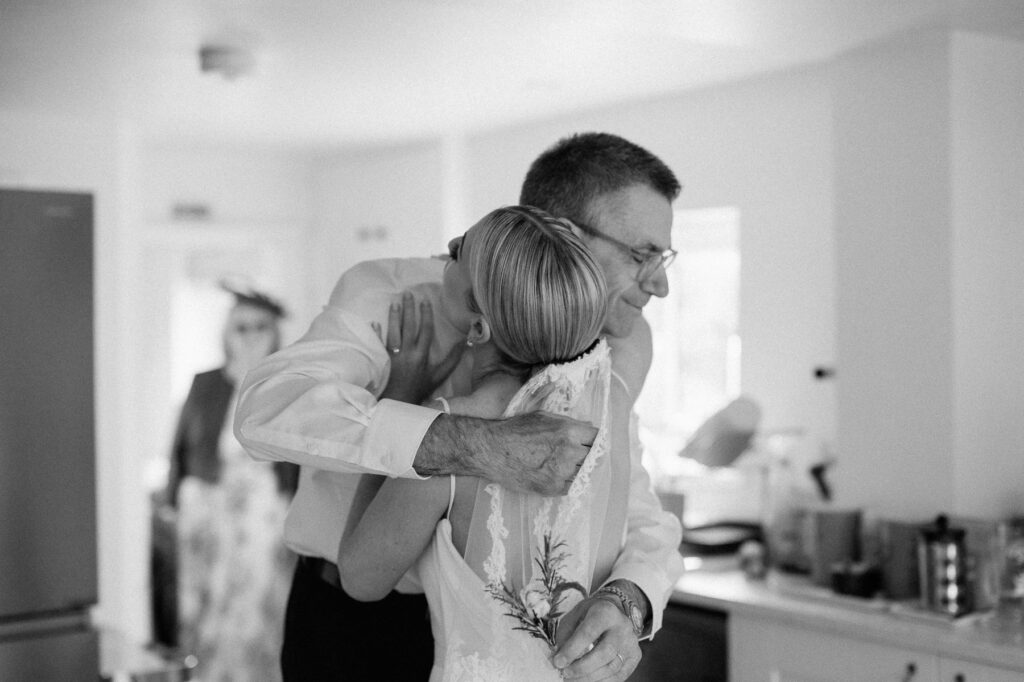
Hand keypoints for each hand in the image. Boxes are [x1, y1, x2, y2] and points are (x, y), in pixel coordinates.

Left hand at [373, 291, 463, 404]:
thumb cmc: (420, 390)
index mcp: (421, 356)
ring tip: (394, 303)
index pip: (425, 330)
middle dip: (408, 309)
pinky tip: (374, 323)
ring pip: (393, 332)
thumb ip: (452, 360)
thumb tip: (465, 344)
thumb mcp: (439, 376)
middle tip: (407, 293)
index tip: (425, 301)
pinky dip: (376, 334)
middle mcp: (407, 353)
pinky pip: (378, 344)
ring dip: (393, 317)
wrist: (399, 404)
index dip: (425, 314)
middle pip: (408, 327)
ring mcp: (393, 357)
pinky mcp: (382, 361)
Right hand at [417, 410, 597, 494]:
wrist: (491, 449)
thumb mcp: (541, 415)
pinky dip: (570, 481)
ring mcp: (562, 472)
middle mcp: (569, 451)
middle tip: (581, 454)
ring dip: (580, 468)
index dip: (595, 439)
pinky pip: (572, 486)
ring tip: (569, 465)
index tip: (592, 442)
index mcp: (568, 430)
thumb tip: (587, 425)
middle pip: (594, 456)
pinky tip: (560, 475)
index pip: (597, 437)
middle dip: (589, 454)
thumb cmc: (514, 429)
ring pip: (584, 472)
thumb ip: (567, 421)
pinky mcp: (553, 488)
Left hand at [552, 596, 640, 680]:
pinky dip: (601, 681)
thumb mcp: (575, 616)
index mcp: (605, 612)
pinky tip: (587, 681)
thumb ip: (566, 635)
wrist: (614, 610)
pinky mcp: (635, 655)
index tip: (558, 662)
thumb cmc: (590, 614)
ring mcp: (631, 642)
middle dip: (582, 667)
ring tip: (572, 679)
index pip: (588, 633)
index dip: (572, 650)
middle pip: (604, 653)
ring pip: (612, 667)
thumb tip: (559, 659)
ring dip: (589, 678)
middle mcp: (622, 627)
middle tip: (565, 673)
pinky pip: (619, 676)